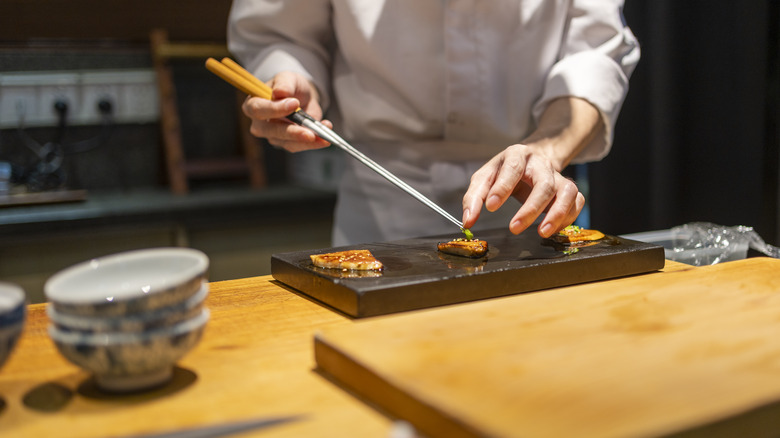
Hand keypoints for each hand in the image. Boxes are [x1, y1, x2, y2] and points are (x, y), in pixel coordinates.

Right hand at [241, 71, 331, 151]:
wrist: (302, 96)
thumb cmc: (289, 85)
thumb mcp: (288, 78)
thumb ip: (284, 84)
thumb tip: (280, 92)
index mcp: (254, 104)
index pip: (258, 109)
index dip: (274, 109)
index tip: (294, 104)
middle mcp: (260, 123)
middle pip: (272, 131)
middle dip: (292, 132)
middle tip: (310, 133)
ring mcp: (273, 136)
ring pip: (287, 143)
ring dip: (307, 142)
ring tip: (323, 137)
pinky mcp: (287, 143)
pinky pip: (300, 146)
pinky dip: (314, 143)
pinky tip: (325, 136)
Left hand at [462, 144, 584, 237]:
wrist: (534, 156)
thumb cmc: (505, 170)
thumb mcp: (485, 177)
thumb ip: (474, 198)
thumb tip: (468, 221)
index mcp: (517, 156)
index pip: (512, 169)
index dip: (502, 187)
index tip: (491, 207)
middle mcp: (541, 164)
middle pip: (543, 184)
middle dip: (530, 209)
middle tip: (514, 228)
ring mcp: (558, 176)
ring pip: (566, 192)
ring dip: (557, 214)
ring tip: (542, 233)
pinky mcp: (569, 188)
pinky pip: (577, 201)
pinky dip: (568, 217)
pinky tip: (553, 229)